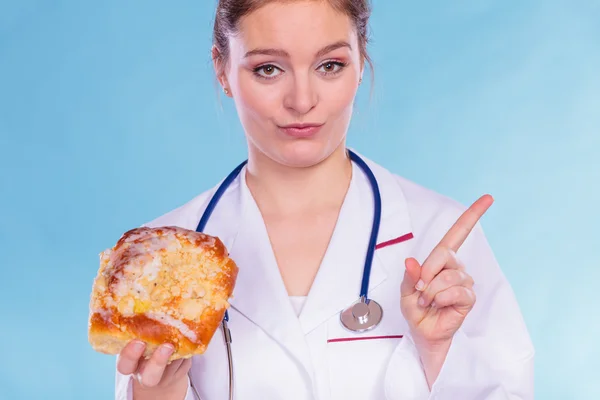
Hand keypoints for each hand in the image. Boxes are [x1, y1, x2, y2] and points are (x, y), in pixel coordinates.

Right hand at [117, 340, 190, 399]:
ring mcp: (166, 376)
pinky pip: (186, 361)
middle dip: (158, 362)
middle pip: (150, 376)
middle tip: (166, 347)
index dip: (130, 355)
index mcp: (131, 366)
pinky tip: (185, 339)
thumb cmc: (145, 353)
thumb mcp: (137, 346)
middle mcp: (146, 374)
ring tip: (178, 337)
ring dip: (177, 351)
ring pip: (173, 365)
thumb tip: (144, 311)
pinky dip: (187, 349)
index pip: (125, 365)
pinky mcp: (182, 372)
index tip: (138, 342)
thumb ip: (139, 334)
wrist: (161, 375)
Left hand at [400, 195, 492, 382]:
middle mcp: (455, 267)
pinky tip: (437, 305)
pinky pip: (458, 291)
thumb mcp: (405, 290)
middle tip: (419, 288)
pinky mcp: (468, 298)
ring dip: (432, 290)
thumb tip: (411, 261)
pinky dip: (441, 298)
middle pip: (445, 253)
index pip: (458, 233)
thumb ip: (410, 276)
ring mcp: (464, 282)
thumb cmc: (416, 310)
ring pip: (450, 275)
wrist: (423, 333)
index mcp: (440, 260)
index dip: (472, 215)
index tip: (488, 198)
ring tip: (427, 301)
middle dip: (428, 271)